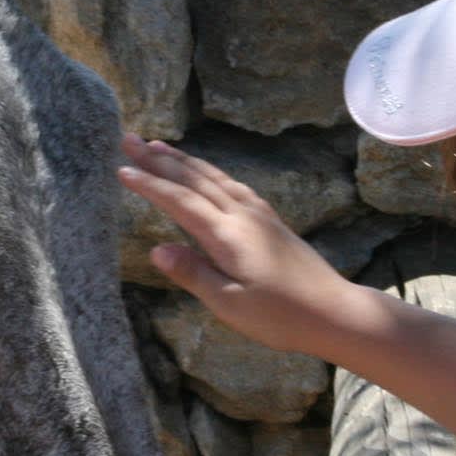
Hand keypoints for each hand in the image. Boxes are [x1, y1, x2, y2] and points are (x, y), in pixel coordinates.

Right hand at [118, 135, 361, 359]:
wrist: (333, 311)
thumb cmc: (280, 315)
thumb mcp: (229, 303)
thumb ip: (193, 273)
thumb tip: (157, 250)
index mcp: (227, 234)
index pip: (179, 201)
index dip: (149, 184)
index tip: (121, 168)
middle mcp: (242, 215)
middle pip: (194, 179)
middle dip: (159, 159)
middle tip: (130, 139)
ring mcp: (259, 214)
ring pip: (214, 176)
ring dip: (184, 160)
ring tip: (159, 147)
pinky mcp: (270, 221)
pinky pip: (232, 184)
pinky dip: (209, 172)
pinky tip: (207, 173)